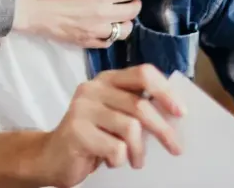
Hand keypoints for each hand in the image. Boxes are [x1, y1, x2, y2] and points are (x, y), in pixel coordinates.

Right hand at [14, 0, 141, 47]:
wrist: (31, 10)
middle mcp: (102, 14)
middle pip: (133, 10)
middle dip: (134, 4)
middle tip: (130, 0)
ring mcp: (96, 30)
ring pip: (125, 30)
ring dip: (125, 22)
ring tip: (120, 16)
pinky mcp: (86, 41)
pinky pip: (108, 42)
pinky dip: (111, 35)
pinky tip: (106, 28)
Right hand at [35, 65, 185, 187]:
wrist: (51, 156)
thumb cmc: (92, 137)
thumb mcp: (115, 116)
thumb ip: (136, 108)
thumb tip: (175, 114)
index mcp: (106, 80)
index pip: (143, 73)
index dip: (165, 91)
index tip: (181, 112)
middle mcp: (93, 88)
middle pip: (140, 105)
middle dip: (163, 130)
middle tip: (175, 148)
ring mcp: (82, 108)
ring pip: (130, 128)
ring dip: (139, 151)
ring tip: (135, 160)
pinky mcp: (76, 130)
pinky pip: (116, 148)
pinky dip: (119, 160)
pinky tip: (110, 161)